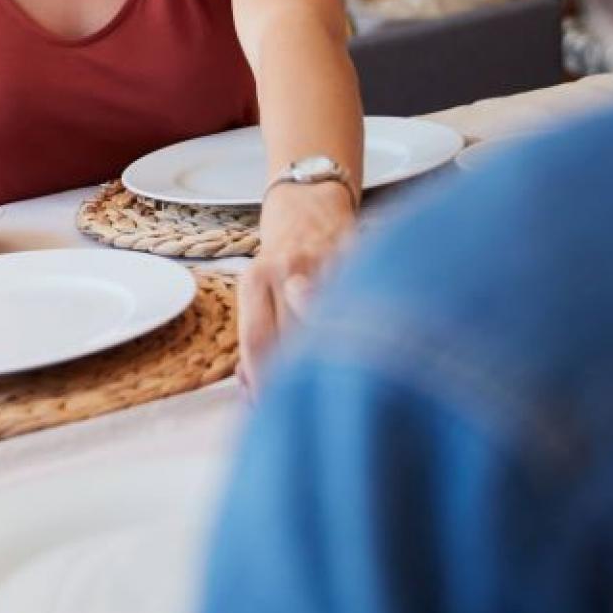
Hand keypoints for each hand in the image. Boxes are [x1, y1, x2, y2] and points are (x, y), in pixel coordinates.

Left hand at [238, 182, 355, 392]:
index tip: (271, 412)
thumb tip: (248, 390)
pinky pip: (360, 298)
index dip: (265, 384)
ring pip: (329, 324)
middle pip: (294, 338)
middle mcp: (286, 268)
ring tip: (336, 383)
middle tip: (305, 408)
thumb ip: (256, 334)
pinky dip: (362, 324)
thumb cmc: (282, 256)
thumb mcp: (257, 287)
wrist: (310, 200)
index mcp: (255, 279)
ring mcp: (326, 260)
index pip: (258, 342)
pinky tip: (364, 345)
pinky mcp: (359, 254)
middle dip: (299, 379)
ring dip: (331, 358)